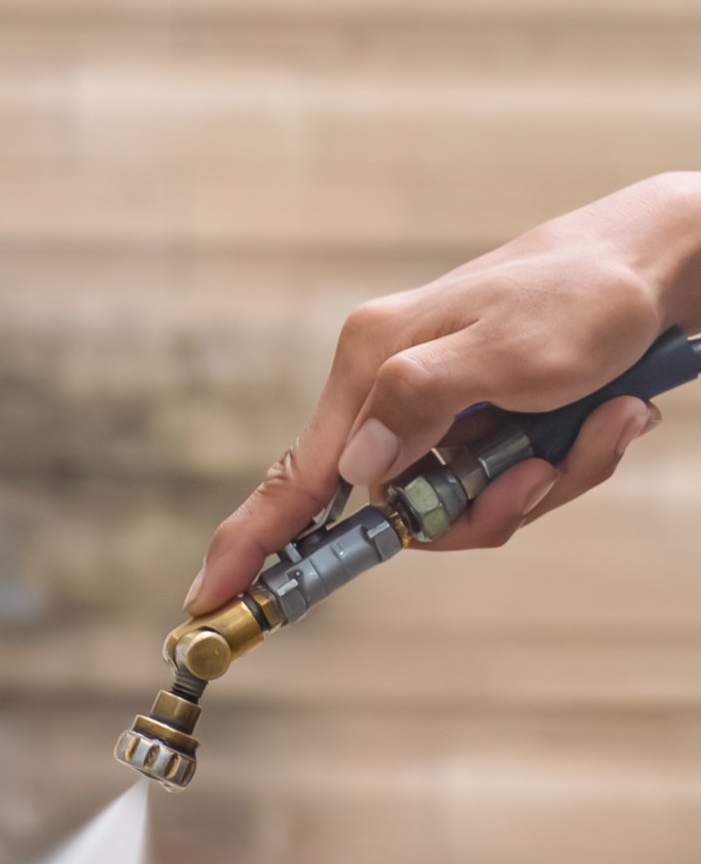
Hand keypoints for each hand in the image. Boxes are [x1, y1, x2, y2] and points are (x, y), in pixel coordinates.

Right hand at [189, 172, 700, 613]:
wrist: (664, 261)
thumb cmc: (590, 293)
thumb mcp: (511, 350)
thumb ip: (422, 402)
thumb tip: (356, 469)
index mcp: (371, 362)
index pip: (295, 477)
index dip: (251, 546)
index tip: (208, 601)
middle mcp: (389, 388)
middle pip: (394, 512)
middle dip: (478, 512)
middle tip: (541, 475)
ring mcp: (434, 409)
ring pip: (458, 506)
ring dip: (537, 486)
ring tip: (602, 423)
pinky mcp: (477, 421)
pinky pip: (501, 485)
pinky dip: (563, 465)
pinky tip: (608, 413)